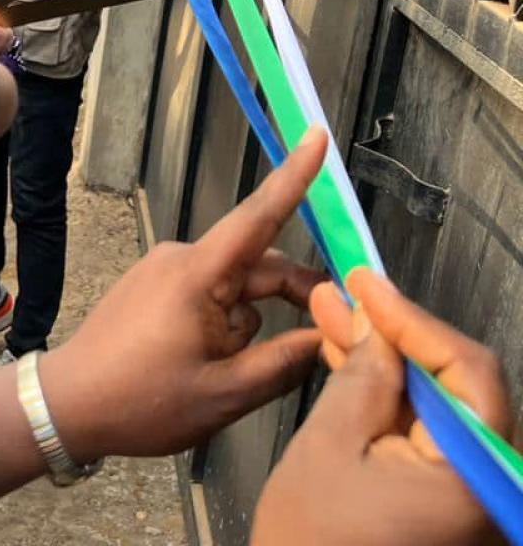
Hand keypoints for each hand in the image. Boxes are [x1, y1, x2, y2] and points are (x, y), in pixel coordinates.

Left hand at [42, 130, 328, 460]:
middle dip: (294, 296)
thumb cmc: (144, 401)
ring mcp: (164, 268)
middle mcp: (181, 257)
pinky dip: (226, 320)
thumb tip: (328, 336)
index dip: (294, 176)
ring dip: (250, 321)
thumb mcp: (225, 393)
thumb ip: (283, 362)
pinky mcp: (154, 283)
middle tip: (331, 338)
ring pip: (235, 284)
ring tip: (229, 373)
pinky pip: (209, 291)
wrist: (70, 403)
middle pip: (258, 263)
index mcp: (198, 274)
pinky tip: (212, 363)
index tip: (317, 136)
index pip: (258, 216)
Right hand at [252, 272, 513, 545]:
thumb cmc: (312, 541)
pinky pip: (428, 431)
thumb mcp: (329, 444)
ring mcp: (473, 496)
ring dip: (389, 359)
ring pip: (440, 403)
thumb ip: (361, 375)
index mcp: (475, 481)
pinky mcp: (451, 500)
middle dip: (397, 334)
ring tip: (335, 316)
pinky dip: (390, 395)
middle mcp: (490, 487)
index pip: (468, 372)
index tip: (367, 284)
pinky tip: (349, 359)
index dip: (414, 319)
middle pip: (460, 385)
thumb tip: (371, 318)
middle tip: (348, 292)